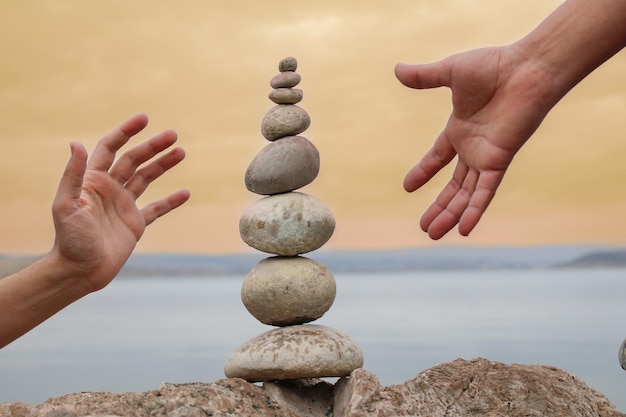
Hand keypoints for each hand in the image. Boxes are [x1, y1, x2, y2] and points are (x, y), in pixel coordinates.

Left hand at [50, 113, 189, 290]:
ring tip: (181, 152)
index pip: (111, 148)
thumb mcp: (66, 206)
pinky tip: (185, 193)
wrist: (80, 272)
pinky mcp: (135, 224)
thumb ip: (73, 175)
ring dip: (163, 165)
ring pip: (147, 178)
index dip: (126, 132)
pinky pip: (156, 208)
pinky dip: (171, 201)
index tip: (144, 119)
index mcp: (92, 181)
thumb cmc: (69, 240)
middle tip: (173, 135)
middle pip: (134, 160)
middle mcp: (109, 189)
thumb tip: (76, 143)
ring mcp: (124, 205)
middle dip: (153, 146)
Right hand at [395, 46, 551, 238]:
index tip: (407, 187)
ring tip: (433, 234)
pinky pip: (485, 192)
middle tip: (424, 227)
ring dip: (450, 215)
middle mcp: (473, 148)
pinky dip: (475, 211)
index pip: (438, 157)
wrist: (527, 69)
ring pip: (465, 195)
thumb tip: (396, 70)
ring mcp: (486, 157)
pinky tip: (464, 230)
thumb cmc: (494, 66)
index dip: (423, 172)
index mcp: (460, 129)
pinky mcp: (499, 161)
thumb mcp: (450, 71)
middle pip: (453, 186)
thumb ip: (423, 76)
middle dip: (439, 207)